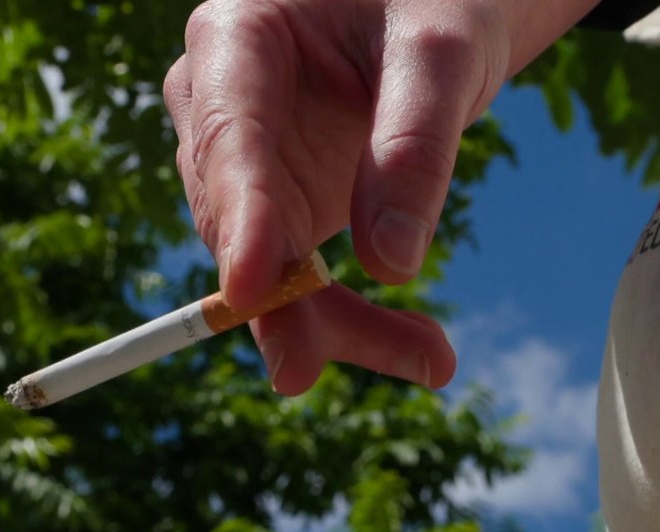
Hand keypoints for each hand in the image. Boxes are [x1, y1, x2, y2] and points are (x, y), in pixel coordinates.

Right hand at [164, 0, 595, 393]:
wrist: (422, 8)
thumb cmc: (429, 0)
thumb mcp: (441, 51)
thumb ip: (414, 145)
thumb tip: (391, 269)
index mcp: (236, 38)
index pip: (229, 134)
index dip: (241, 214)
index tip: (251, 285)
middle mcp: (217, 108)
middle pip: (236, 222)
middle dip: (292, 301)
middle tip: (340, 366)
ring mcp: (242, 165)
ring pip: (262, 268)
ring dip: (334, 324)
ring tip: (432, 359)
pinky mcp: (275, 206)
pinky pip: (294, 278)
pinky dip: (347, 317)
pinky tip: (417, 347)